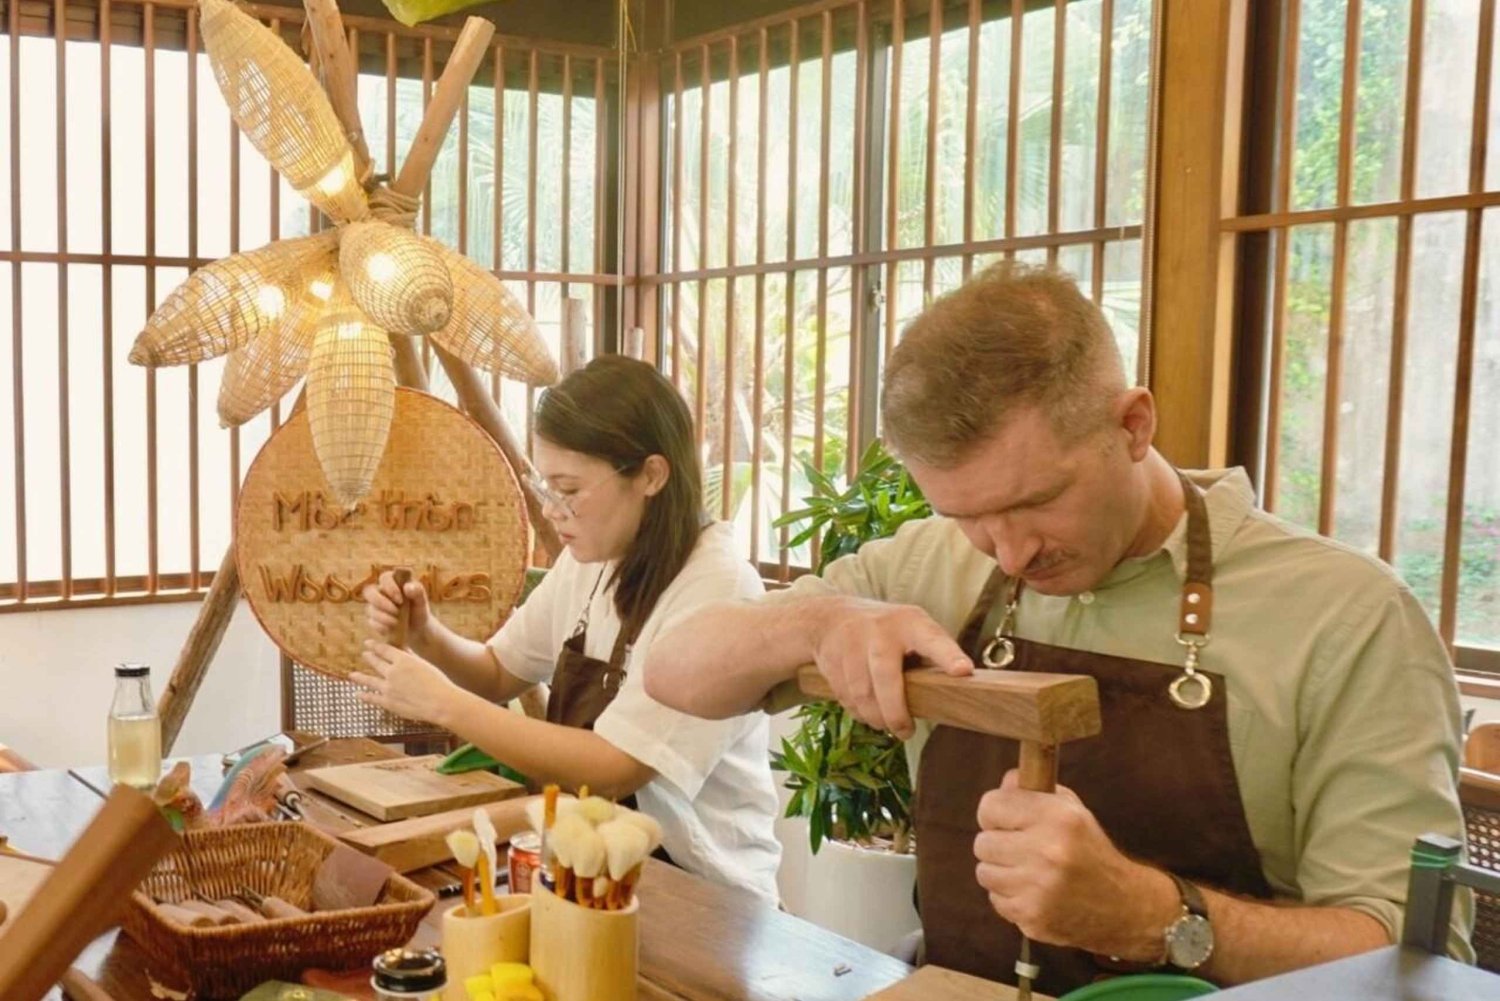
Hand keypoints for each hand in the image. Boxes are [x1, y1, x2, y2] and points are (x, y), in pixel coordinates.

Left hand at [351, 641, 460, 725]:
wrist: (439, 702)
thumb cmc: (437, 682)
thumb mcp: (424, 665)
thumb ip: (411, 658)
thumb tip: (402, 652)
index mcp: (402, 660)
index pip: (384, 649)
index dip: (375, 646)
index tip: (368, 644)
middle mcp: (392, 672)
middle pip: (376, 662)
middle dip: (370, 657)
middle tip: (364, 654)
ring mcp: (388, 687)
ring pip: (369, 680)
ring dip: (360, 677)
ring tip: (353, 675)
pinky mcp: (387, 702)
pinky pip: (372, 697)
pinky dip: (364, 695)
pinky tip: (357, 694)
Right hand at [362, 571, 431, 643]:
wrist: (419, 628)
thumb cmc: (419, 609)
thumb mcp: (422, 601)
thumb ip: (418, 591)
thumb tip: (407, 587)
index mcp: (394, 582)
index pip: (385, 577)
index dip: (390, 587)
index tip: (400, 599)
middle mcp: (381, 592)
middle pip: (369, 591)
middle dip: (380, 602)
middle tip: (395, 611)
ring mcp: (376, 606)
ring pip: (369, 609)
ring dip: (382, 616)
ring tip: (396, 622)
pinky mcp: (374, 620)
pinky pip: (371, 622)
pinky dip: (381, 626)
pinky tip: (390, 629)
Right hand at [809, 598, 971, 738]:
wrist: (831, 617)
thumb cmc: (885, 630)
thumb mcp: (912, 628)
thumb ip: (931, 653)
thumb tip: (956, 687)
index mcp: (910, 623)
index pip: (933, 639)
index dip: (948, 656)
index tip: (964, 671)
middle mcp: (879, 630)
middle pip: (886, 678)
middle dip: (895, 712)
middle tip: (906, 732)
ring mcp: (851, 644)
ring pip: (862, 693)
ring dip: (875, 717)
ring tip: (886, 725)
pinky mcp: (831, 660)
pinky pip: (845, 696)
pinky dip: (858, 711)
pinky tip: (866, 713)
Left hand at [973, 770, 1179, 960]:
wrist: (1122, 906)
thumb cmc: (1089, 851)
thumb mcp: (1071, 810)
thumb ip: (1033, 790)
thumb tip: (1003, 785)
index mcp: (1059, 818)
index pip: (990, 806)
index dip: (994, 812)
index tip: (1004, 819)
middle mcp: (1048, 851)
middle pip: (982, 842)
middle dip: (997, 844)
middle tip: (1018, 847)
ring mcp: (1039, 888)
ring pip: (984, 872)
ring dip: (1000, 871)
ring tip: (1026, 870)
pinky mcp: (1032, 916)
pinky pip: (995, 899)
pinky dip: (1009, 896)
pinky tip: (1032, 892)